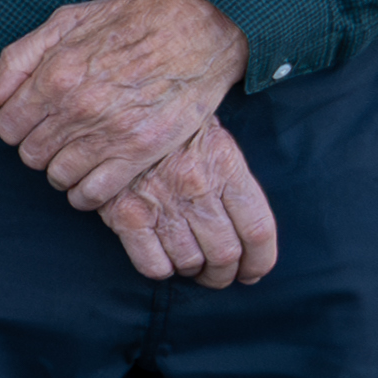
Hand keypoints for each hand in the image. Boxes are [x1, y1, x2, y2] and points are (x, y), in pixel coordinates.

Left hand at [0, 0, 248, 214]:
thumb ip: (19, 59)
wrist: (200, 27)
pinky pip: (95, 194)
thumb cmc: (133, 19)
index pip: (7, 126)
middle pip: (30, 155)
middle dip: (37, 147)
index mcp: (55, 75)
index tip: (31, 120)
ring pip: (58, 177)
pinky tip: (91, 177)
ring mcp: (110, 133)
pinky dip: (86, 193)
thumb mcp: (67, 21)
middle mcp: (77, 109)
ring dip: (61, 170)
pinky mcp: (141, 152)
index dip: (15, 125)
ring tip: (75, 154)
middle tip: (56, 135)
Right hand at [97, 117, 281, 290]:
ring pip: (190, 262)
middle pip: (225, 254)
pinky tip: (161, 258)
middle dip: (224, 274)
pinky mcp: (125, 214)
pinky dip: (161, 270)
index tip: (253, 271)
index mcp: (225, 168)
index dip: (260, 261)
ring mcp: (161, 203)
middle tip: (219, 275)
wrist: (116, 102)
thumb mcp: (214, 140)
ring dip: (193, 271)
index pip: (257, 230)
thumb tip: (251, 234)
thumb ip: (234, 180)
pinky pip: (153, 264)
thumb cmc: (172, 126)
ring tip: (190, 265)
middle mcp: (197, 188)